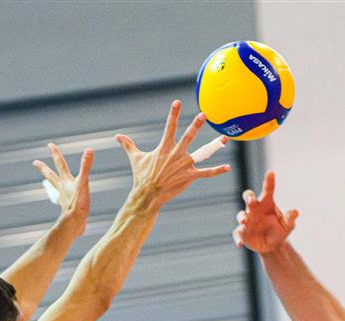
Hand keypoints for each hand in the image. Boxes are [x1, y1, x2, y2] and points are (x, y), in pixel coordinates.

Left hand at [33, 144, 93, 235]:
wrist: (74, 224)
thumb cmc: (79, 204)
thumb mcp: (84, 182)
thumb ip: (86, 166)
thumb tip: (89, 150)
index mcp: (66, 181)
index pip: (60, 164)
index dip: (56, 153)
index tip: (50, 145)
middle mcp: (62, 189)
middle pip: (51, 176)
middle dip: (44, 168)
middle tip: (35, 162)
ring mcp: (63, 198)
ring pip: (54, 188)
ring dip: (50, 183)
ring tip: (46, 182)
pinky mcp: (66, 208)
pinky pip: (61, 200)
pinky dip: (60, 197)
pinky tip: (61, 200)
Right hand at [115, 100, 230, 210]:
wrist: (147, 195)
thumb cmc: (141, 177)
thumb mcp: (135, 158)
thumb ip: (128, 145)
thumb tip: (117, 136)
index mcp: (164, 147)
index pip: (170, 126)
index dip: (173, 113)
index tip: (178, 101)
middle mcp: (176, 153)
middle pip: (189, 135)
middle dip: (196, 124)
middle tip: (204, 114)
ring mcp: (184, 165)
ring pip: (202, 153)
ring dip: (214, 145)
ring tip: (224, 138)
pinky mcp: (189, 177)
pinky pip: (206, 173)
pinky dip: (217, 170)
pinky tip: (228, 167)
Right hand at [234, 171, 298, 253]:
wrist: (272, 246)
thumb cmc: (279, 231)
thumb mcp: (287, 226)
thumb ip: (290, 218)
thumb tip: (296, 212)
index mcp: (266, 204)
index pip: (268, 190)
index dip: (269, 181)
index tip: (271, 173)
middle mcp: (255, 209)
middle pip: (249, 198)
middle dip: (248, 197)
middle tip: (251, 199)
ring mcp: (247, 220)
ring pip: (241, 214)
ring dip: (242, 217)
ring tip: (244, 221)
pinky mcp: (242, 232)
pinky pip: (238, 233)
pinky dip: (238, 238)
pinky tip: (239, 244)